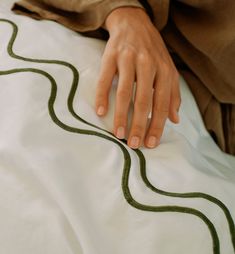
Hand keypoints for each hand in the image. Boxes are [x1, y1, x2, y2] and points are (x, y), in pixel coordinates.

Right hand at [95, 7, 179, 148]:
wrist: (135, 23)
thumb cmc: (153, 52)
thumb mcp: (168, 71)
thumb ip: (173, 95)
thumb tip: (175, 120)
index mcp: (164, 72)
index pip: (162, 104)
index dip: (157, 126)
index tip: (151, 143)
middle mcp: (149, 66)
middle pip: (144, 101)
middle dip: (139, 126)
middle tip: (134, 144)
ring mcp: (129, 60)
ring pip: (126, 93)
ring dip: (122, 116)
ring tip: (119, 134)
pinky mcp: (112, 56)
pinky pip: (106, 79)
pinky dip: (102, 96)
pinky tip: (101, 112)